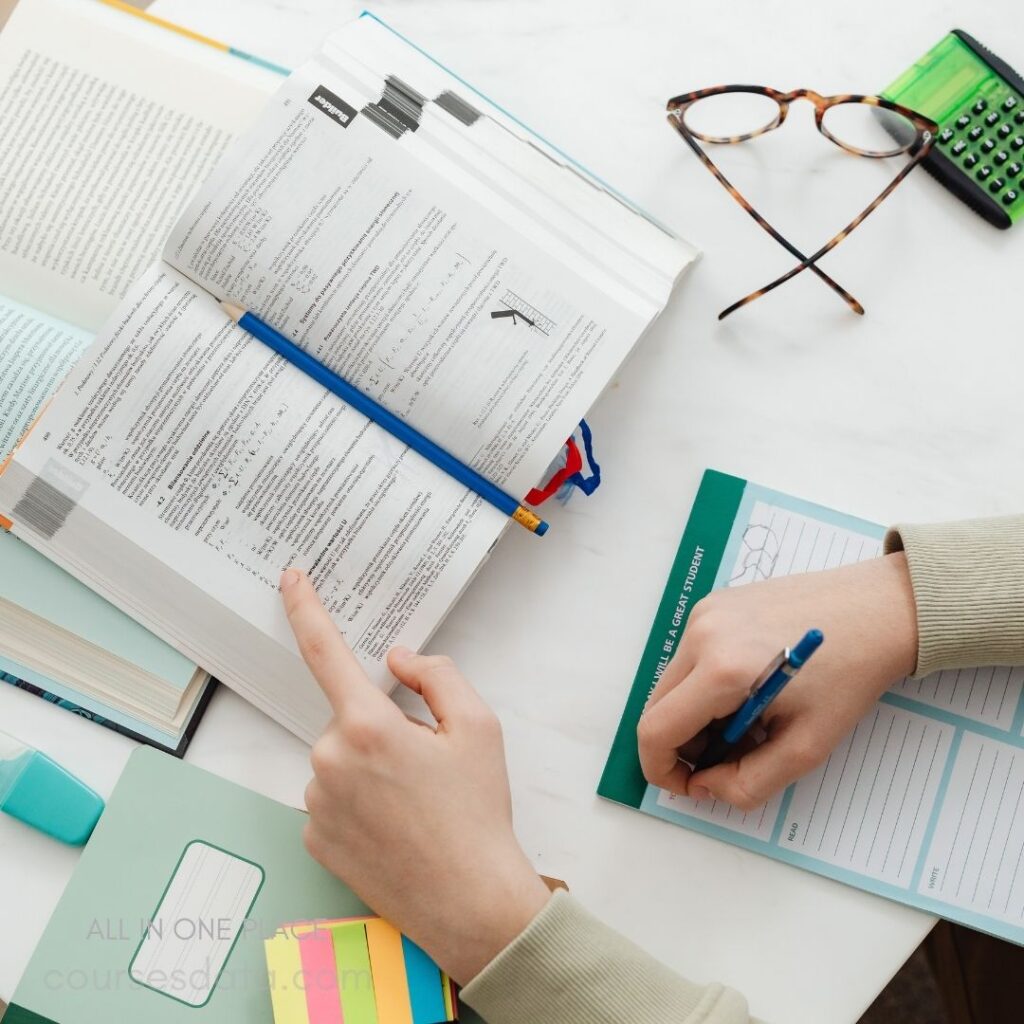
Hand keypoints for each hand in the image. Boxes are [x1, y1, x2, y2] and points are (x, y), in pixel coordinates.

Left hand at [280, 568, 549, 985]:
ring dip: (368, 767)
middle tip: (426, 766)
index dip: (305, 609)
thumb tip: (397, 660)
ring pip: (339, 760)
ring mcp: (316, 803)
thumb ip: (436, 674)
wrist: (470, 901)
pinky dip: (357, 802)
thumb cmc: (478, 812)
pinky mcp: (313, 839)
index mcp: (367, 726)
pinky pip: (331, 799)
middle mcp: (328, 761)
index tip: (290, 579)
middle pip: (349, 718)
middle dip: (382, 728)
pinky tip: (393, 826)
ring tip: (415, 804)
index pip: (325, 651)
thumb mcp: (479, 726)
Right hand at [637, 553, 917, 809]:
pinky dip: (706, 685)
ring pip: (673, 683)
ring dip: (697, 714)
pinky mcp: (714, 604)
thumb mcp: (807, 747)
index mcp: (722, 670)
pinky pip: (690, 657)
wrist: (878, 609)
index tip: (690, 786)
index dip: (663, 770)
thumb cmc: (851, 675)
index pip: (657, 731)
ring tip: (748, 721)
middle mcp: (701, 634)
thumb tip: (706, 786)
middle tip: (729, 757)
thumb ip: (749, 782)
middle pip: (658, 707)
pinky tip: (750, 689)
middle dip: (683, 745)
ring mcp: (704, 613)